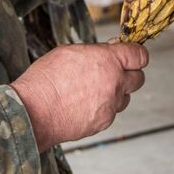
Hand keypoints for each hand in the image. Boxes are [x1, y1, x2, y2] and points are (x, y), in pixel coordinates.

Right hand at [11, 42, 149, 151]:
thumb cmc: (46, 80)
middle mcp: (115, 83)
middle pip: (138, 78)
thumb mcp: (69, 52)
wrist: (34, 111)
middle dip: (129, 75)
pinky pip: (110, 113)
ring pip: (124, 98)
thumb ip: (95, 52)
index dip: (136, 55)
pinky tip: (83, 105)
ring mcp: (111, 105)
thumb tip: (108, 51)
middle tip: (114, 74)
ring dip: (115, 94)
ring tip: (92, 92)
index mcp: (108, 60)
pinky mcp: (103, 122)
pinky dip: (102, 109)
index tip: (133, 57)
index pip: (139, 55)